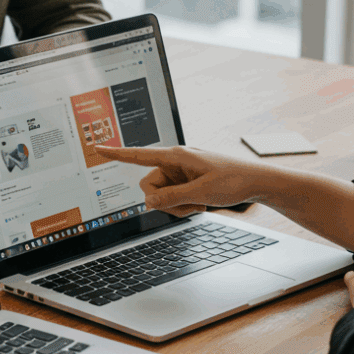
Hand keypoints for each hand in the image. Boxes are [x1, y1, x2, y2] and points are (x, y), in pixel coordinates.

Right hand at [94, 145, 265, 216]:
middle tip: (188, 206)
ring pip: (160, 195)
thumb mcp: (201, 193)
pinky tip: (201, 203)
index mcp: (176, 156)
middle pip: (148, 185)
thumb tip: (147, 201)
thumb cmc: (233, 180)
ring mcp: (179, 173)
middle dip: (164, 201)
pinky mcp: (185, 181)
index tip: (97, 147)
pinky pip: (172, 197)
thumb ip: (171, 197)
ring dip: (176, 206)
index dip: (117, 153)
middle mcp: (174, 162)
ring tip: (199, 205)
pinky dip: (183, 205)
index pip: (139, 155)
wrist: (257, 182)